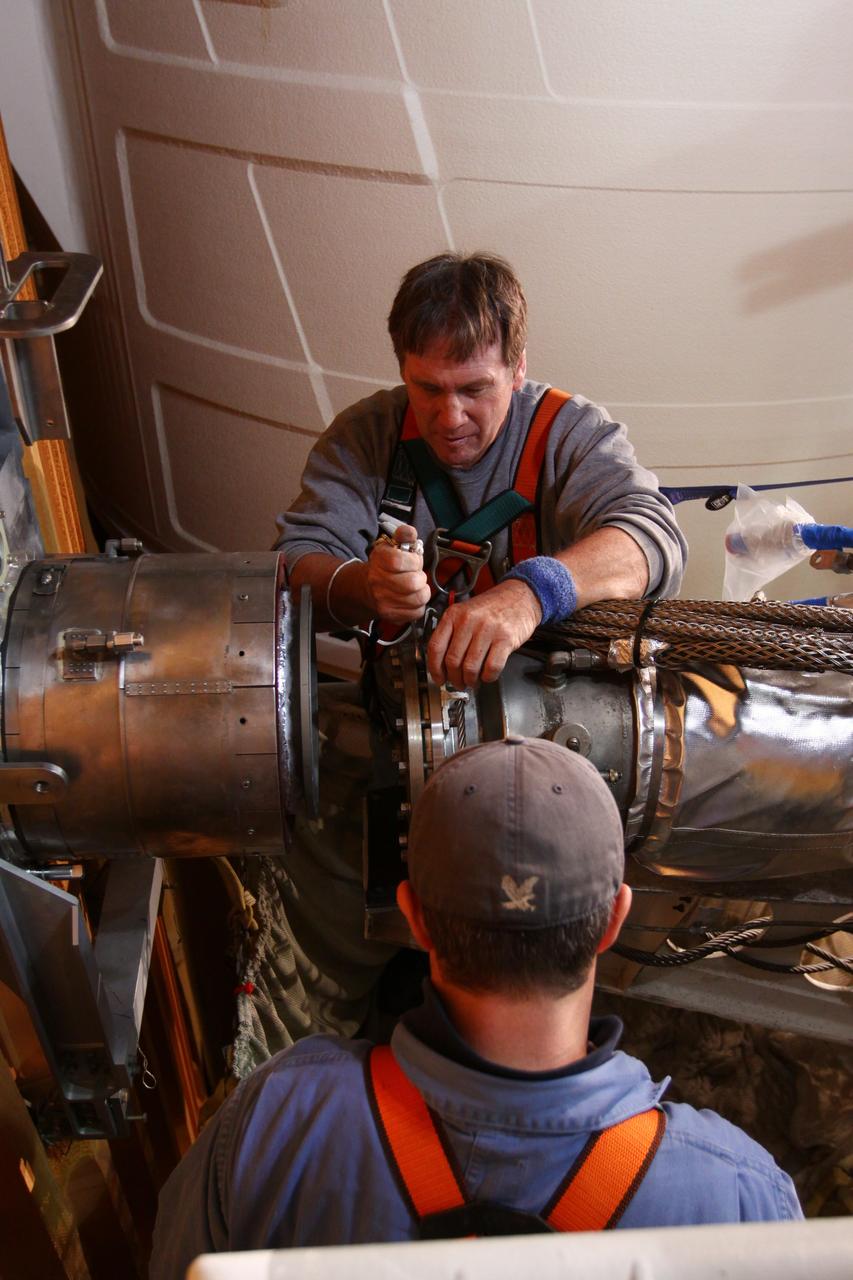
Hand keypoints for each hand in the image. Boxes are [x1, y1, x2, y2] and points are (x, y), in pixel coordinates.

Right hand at [366, 524, 430, 622]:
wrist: (366, 589)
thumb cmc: (384, 566)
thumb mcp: (392, 546)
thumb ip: (404, 536)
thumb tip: (410, 532)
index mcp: (379, 560)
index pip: (400, 561)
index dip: (413, 561)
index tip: (414, 561)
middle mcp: (378, 581)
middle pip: (412, 583)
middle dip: (421, 578)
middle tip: (416, 576)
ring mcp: (383, 600)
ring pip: (418, 598)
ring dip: (422, 591)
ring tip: (416, 587)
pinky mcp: (390, 614)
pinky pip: (417, 612)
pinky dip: (419, 605)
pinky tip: (411, 598)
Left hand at [427, 579, 541, 686]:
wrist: (520, 596)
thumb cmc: (492, 608)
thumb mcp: (465, 613)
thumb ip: (452, 633)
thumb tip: (442, 664)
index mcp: (453, 615)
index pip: (435, 647)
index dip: (435, 669)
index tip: (439, 678)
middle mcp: (468, 620)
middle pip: (452, 661)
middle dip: (455, 679)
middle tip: (459, 683)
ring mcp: (487, 629)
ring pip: (470, 667)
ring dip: (471, 680)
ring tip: (473, 681)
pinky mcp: (505, 638)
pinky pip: (491, 667)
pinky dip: (488, 677)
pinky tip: (488, 675)